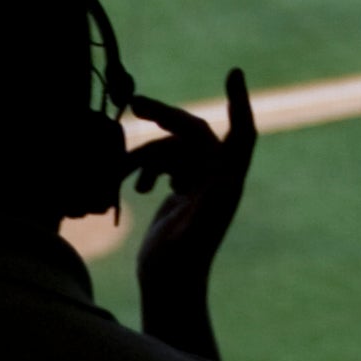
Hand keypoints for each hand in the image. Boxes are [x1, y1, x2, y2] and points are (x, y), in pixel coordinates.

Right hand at [129, 69, 257, 308]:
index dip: (238, 102)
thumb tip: (226, 175)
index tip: (233, 72)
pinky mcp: (183, 194)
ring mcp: (200, 185)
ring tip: (120, 172)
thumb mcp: (193, 233)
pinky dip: (144, 168)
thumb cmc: (180, 265)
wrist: (169, 288)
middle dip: (165, 117)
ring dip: (144, 155)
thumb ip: (210, 202)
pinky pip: (163, 164)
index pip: (240, 132)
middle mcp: (218, 179)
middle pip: (194, 133)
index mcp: (226, 182)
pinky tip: (135, 187)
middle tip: (134, 105)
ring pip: (171, 149)